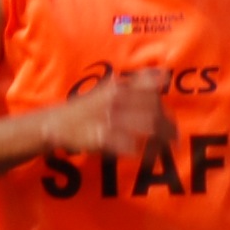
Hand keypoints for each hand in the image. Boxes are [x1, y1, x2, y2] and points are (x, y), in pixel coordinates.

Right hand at [41, 68, 177, 169]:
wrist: (55, 124)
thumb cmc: (86, 108)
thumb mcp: (108, 89)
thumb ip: (134, 83)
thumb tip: (164, 73)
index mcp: (118, 88)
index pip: (151, 89)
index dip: (163, 102)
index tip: (169, 114)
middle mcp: (116, 101)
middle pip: (154, 111)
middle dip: (168, 126)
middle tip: (173, 136)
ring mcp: (110, 119)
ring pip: (147, 128)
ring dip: (159, 140)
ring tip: (163, 150)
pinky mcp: (103, 138)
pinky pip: (129, 145)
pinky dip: (139, 151)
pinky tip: (142, 156)